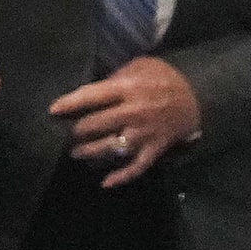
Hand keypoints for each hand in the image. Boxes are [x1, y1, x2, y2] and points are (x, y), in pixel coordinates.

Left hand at [48, 57, 202, 188]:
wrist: (197, 99)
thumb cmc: (165, 79)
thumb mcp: (142, 66)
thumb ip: (117, 76)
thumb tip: (94, 90)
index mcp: (128, 88)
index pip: (92, 96)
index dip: (70, 104)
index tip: (53, 111)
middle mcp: (132, 112)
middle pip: (94, 126)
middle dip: (76, 132)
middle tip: (66, 134)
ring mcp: (142, 134)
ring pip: (109, 148)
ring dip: (89, 153)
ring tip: (76, 154)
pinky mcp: (153, 150)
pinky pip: (134, 168)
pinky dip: (120, 178)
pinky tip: (105, 183)